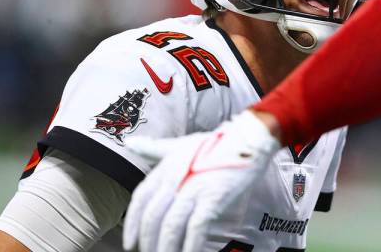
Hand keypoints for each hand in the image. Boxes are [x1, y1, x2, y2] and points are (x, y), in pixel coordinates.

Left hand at [122, 110, 280, 251]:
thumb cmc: (218, 142)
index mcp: (166, 166)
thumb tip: (131, 142)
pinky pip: (196, 227)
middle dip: (149, 241)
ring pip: (171, 225)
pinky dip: (191, 245)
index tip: (131, 242)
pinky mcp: (213, 196)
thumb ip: (155, 147)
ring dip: (166, 247)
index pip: (141, 199)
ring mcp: (194, 187)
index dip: (132, 224)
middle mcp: (176, 178)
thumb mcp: (182, 143)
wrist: (249, 138)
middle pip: (153, 217)